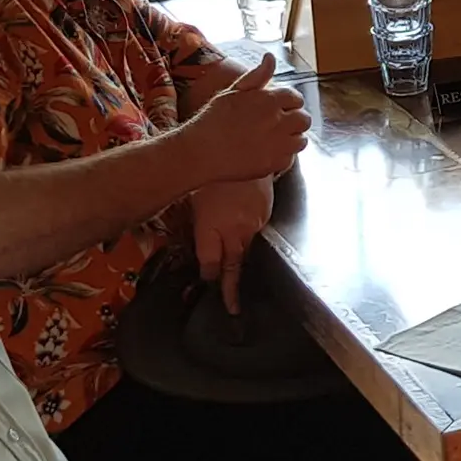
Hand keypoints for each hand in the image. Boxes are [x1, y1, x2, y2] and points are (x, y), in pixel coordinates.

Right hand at [177, 58, 311, 183]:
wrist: (200, 151)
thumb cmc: (213, 119)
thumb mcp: (233, 91)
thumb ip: (257, 76)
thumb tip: (270, 57)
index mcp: (269, 100)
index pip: (296, 98)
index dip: (289, 103)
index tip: (279, 109)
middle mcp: (278, 120)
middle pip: (304, 119)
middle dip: (294, 120)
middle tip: (278, 125)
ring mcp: (278, 144)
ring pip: (301, 140)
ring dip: (292, 138)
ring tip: (274, 139)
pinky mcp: (275, 163)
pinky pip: (290, 159)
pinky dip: (282, 156)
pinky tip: (266, 153)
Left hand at [189, 178, 271, 313]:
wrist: (245, 149)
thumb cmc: (211, 173)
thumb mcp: (194, 198)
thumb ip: (197, 226)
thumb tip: (197, 247)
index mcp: (211, 226)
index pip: (209, 264)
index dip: (207, 276)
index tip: (206, 282)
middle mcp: (234, 230)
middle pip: (232, 268)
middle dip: (230, 289)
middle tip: (232, 310)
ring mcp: (253, 225)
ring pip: (247, 255)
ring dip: (242, 270)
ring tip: (241, 289)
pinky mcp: (266, 218)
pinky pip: (257, 239)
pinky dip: (251, 248)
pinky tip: (248, 251)